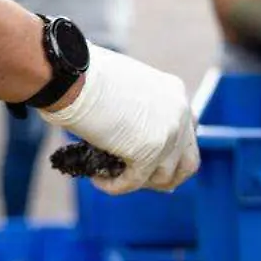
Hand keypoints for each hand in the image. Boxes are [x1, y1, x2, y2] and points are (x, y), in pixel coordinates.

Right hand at [40, 44, 198, 194]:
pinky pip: (134, 182)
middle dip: (165, 177)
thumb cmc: (85, 75)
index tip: (152, 162)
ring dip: (138, 183)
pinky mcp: (149, 152)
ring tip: (112, 176)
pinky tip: (96, 179)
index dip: (171, 153)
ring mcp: (169, 133)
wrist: (71, 74)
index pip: (188, 133)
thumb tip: (133, 141)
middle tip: (139, 181)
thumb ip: (139, 113)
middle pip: (188, 162)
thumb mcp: (124, 89)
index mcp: (174, 92)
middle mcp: (180, 112)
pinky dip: (115, 186)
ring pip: (164, 178)